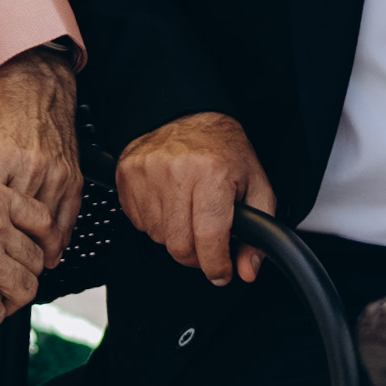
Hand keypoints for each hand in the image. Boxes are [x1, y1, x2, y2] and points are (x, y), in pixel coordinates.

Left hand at [0, 48, 82, 243]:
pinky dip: (59, 239)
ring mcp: (54, 174)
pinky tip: (49, 253)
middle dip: (8, 254)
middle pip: (19, 228)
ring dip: (36, 253)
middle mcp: (28, 168)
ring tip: (22, 270)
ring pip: (47, 229)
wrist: (34, 86)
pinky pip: (69, 218)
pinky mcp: (73, 176)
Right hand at [116, 111, 274, 286]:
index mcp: (211, 173)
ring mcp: (146, 174)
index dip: (217, 266)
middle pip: (179, 246)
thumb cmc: (222, 149)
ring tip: (189, 213)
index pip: (209, 239)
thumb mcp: (255, 186)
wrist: (187, 113)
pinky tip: (170, 203)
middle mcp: (176, 172)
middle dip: (196, 256)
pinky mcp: (127, 176)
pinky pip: (139, 223)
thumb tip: (247, 270)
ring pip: (158, 237)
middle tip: (207, 245)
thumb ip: (258, 233)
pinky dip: (156, 222)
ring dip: (176, 236)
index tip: (222, 272)